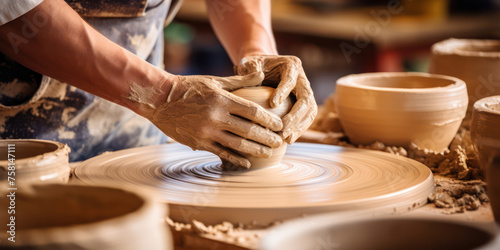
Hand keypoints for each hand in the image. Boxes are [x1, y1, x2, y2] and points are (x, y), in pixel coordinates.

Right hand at [150, 73, 282, 168]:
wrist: (160, 100)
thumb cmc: (190, 87)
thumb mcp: (215, 81)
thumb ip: (240, 81)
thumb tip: (262, 73)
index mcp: (222, 100)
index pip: (253, 112)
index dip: (269, 120)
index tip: (280, 125)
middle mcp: (216, 117)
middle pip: (249, 131)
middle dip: (267, 138)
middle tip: (280, 142)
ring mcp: (207, 132)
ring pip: (237, 145)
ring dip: (256, 151)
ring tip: (268, 153)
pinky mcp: (199, 143)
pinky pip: (221, 153)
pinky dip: (236, 159)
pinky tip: (247, 163)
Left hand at [236, 55, 317, 143]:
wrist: (262, 70)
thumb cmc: (254, 66)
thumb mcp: (250, 63)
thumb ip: (251, 68)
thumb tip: (258, 76)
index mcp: (292, 65)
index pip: (290, 78)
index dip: (283, 91)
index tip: (272, 104)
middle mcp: (302, 78)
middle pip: (306, 97)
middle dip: (295, 115)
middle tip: (282, 129)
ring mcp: (305, 92)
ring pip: (310, 111)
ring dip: (300, 126)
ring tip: (287, 139)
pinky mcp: (304, 105)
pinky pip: (306, 118)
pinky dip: (299, 130)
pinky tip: (288, 140)